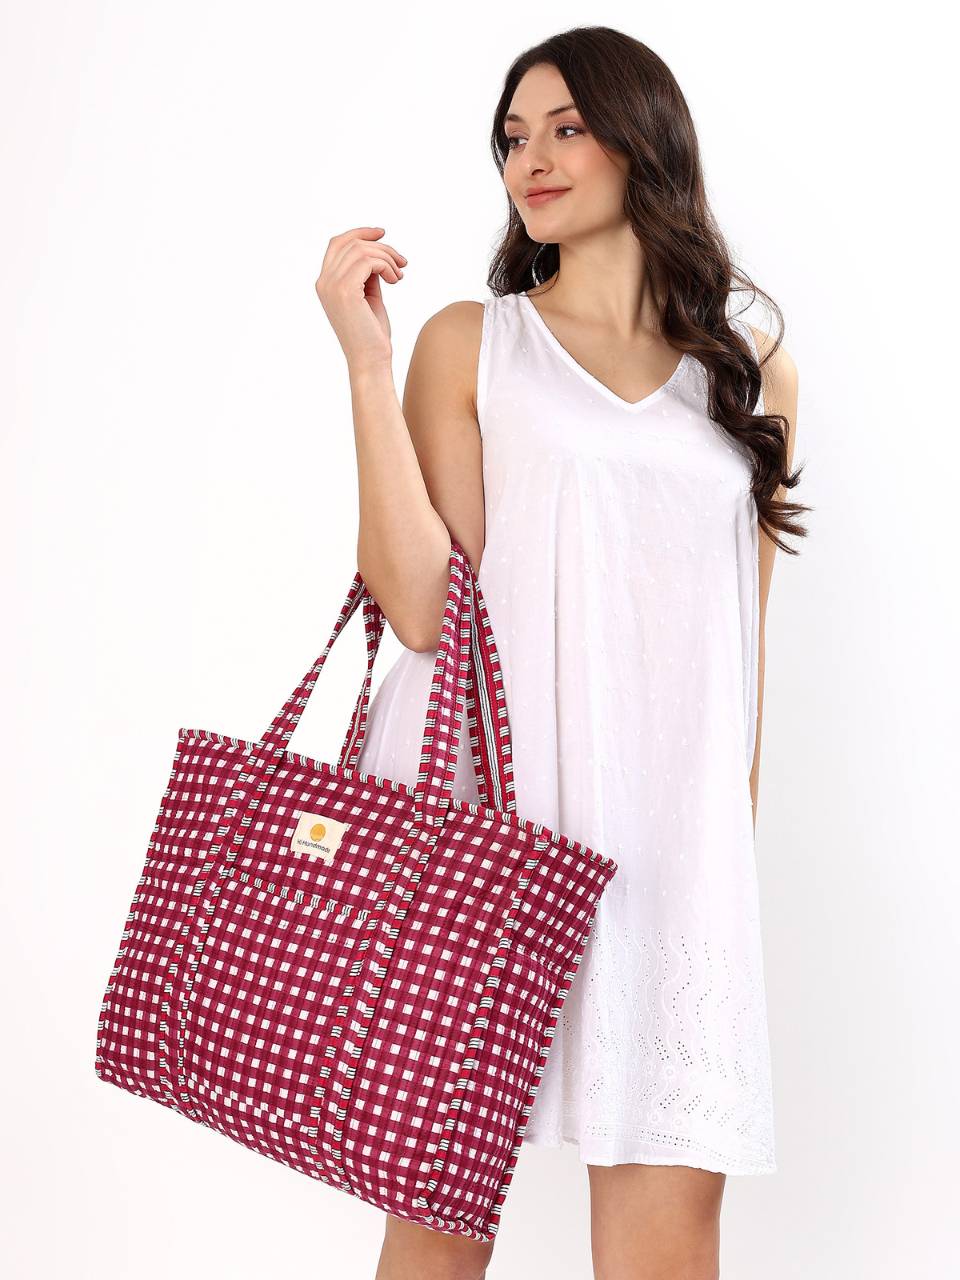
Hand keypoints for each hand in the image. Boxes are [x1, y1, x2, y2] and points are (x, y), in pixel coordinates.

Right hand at [314, 227, 406, 371]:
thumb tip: (378, 253)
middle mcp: (324, 282)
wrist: (370, 361)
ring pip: (362, 250)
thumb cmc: (372, 334)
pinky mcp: (345, 291)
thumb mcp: (368, 297)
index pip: (337, 244)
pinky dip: (386, 266)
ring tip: (399, 275)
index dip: (360, 233)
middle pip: (351, 243)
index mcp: (325, 284)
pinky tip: (396, 280)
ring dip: (387, 258)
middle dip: (381, 247)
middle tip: (402, 262)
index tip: (383, 234)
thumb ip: (367, 274)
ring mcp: (332, 286)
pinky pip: (368, 261)